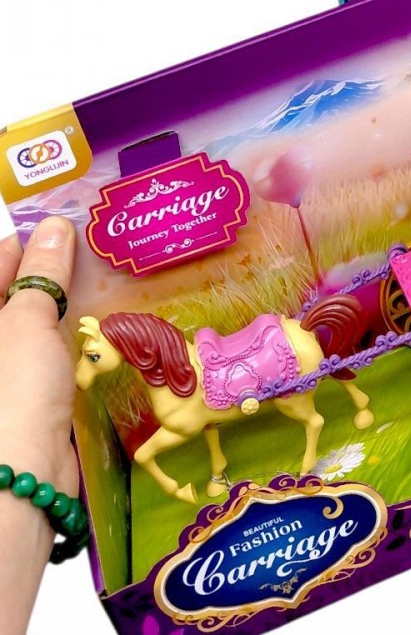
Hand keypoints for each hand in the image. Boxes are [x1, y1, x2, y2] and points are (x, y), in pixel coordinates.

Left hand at [0, 218, 78, 494]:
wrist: (21, 477)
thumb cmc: (13, 391)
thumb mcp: (27, 320)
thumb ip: (42, 273)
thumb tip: (55, 226)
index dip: (26, 243)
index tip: (65, 223)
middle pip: (15, 296)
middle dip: (52, 273)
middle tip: (95, 248)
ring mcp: (7, 374)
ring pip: (37, 327)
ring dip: (68, 307)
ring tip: (110, 281)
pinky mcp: (28, 397)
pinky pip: (52, 355)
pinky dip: (75, 340)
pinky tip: (105, 328)